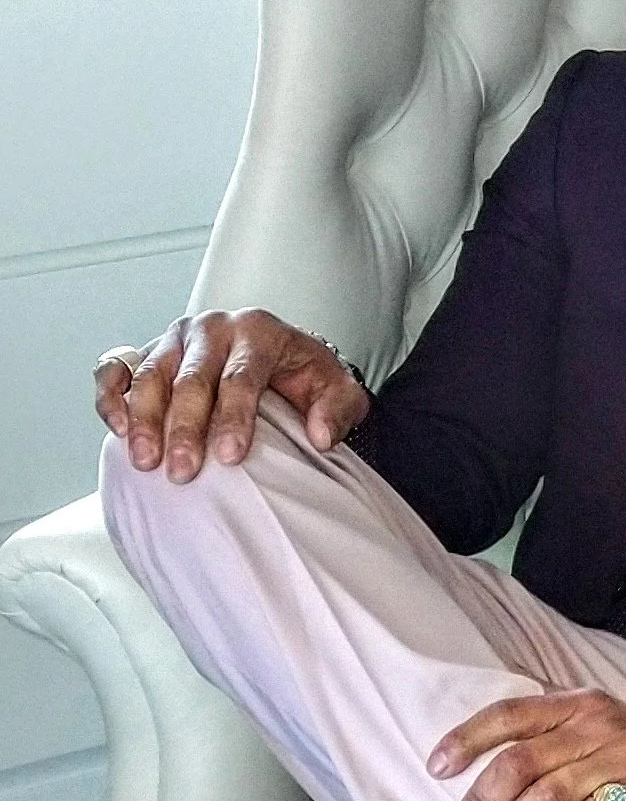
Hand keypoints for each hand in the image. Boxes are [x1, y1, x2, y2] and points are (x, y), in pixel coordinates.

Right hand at [94, 310, 370, 482]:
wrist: (278, 358)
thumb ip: (339, 409)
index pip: (241, 376)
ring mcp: (176, 339)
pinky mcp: (150, 351)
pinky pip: (119, 367)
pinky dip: (112, 396)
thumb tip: (321, 435)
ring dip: (144, 419)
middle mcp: (213, 329)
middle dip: (185, 427)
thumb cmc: (304, 378)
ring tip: (145, 461)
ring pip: (151, 374)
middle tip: (182, 471)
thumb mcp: (338, 390)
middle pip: (192, 379)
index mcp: (258, 332)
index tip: (230, 457)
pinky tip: (118, 429)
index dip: (234, 418)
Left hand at [428, 690, 625, 800]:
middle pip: (523, 760)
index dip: (468, 740)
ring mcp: (625, 757)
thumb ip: (551, 741)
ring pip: (552, 791)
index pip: (510, 714)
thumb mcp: (597, 733)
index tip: (436, 769)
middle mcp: (597, 724)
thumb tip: (483, 774)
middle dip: (484, 800)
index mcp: (577, 705)